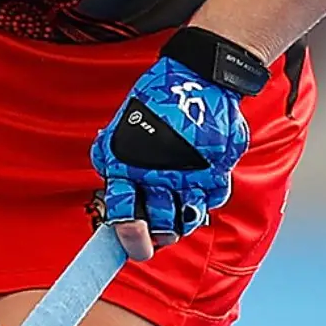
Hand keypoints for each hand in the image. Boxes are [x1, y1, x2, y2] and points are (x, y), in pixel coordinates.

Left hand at [91, 26, 264, 261]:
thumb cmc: (157, 99)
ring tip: (176, 219)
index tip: (130, 249)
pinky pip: (212, 202)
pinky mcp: (217, 172)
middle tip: (155, 238)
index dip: (125, 236)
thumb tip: (109, 177)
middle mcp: (159, 175)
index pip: (121, 212)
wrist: (200, 76)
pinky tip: (197, 191)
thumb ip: (113, 152)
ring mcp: (190, 176)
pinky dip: (205, 202)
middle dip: (154, 239)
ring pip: (185, 221)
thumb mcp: (124, 122)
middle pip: (157, 226)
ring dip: (180, 225)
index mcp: (128, 165)